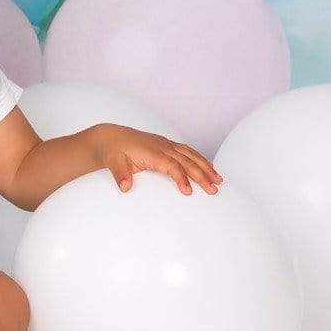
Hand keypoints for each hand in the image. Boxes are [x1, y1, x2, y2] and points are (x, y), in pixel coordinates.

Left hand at [98, 126, 222, 195]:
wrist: (110, 138)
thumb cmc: (114, 151)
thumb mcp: (113, 163)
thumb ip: (120, 175)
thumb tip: (125, 187)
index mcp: (152, 152)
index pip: (172, 166)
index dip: (182, 178)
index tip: (189, 192)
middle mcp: (162, 146)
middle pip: (187, 161)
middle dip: (202, 175)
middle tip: (214, 190)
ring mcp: (166, 144)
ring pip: (191, 155)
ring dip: (206, 167)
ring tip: (219, 180)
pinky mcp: (167, 145)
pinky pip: (187, 151)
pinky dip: (200, 159)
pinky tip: (209, 167)